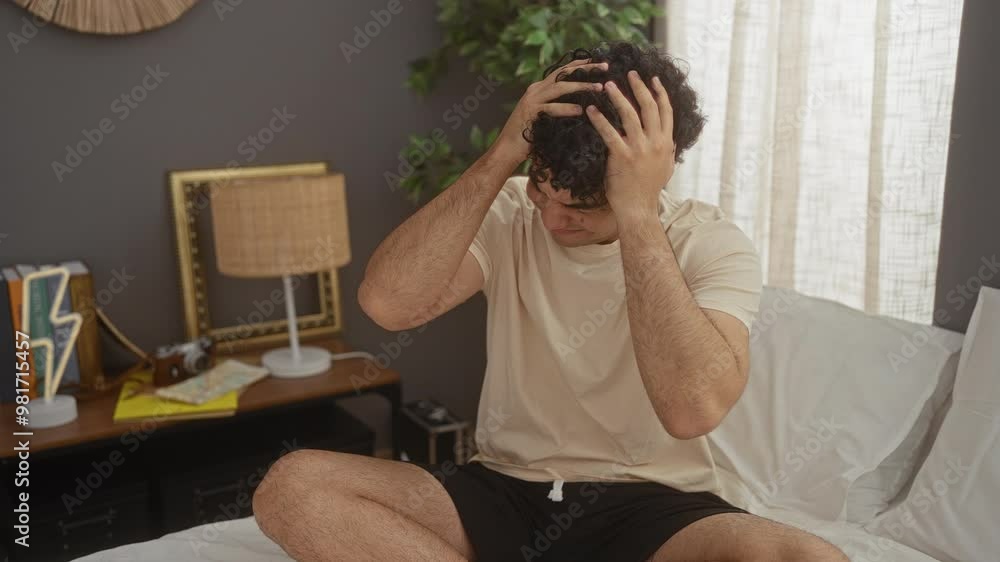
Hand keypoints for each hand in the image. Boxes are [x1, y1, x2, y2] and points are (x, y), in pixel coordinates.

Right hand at [495, 59, 605, 161]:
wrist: (507, 150)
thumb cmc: (530, 136)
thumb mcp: (545, 117)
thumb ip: (558, 106)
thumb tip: (582, 104)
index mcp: (539, 89)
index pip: (562, 71)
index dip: (580, 65)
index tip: (598, 62)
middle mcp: (535, 90)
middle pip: (563, 74)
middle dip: (585, 69)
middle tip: (605, 66)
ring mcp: (531, 101)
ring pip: (559, 88)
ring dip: (581, 86)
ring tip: (598, 88)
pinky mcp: (530, 113)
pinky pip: (551, 108)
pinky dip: (566, 108)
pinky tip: (580, 110)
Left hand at [586, 70, 674, 218]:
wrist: (639, 209)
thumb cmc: (649, 190)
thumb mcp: (666, 168)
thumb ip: (668, 152)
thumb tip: (672, 141)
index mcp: (667, 143)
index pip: (666, 111)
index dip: (660, 93)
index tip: (653, 79)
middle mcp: (656, 143)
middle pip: (649, 107)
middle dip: (639, 87)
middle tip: (630, 73)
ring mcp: (639, 149)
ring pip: (629, 115)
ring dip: (618, 97)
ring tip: (607, 85)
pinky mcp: (622, 157)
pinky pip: (609, 133)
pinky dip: (600, 119)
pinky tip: (591, 110)